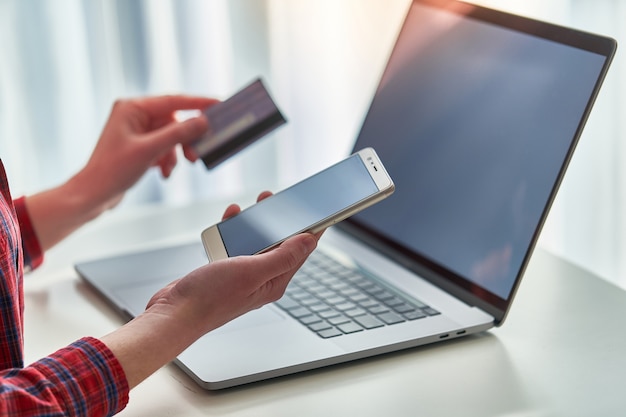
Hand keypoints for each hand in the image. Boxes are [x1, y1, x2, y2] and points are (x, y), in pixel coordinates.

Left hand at [77, 95, 216, 209]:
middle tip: (195, 156)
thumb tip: (203, 122)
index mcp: (131, 108)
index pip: (173, 101)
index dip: (198, 103)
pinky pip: (163, 147)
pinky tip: (162, 173)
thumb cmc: (112, 170)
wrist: (93, 195)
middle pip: (173, 121)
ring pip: (170, 137)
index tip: (217, 105)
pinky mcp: (139, 146)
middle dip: (184, 140)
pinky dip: (167, 160)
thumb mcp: (150, 150)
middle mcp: (134, 115)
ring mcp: (136, 131)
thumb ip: (178, 134)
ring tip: (171, 169)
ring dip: (175, 154)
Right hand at [101, 192, 321, 387]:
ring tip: (254, 205)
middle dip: (280, 221)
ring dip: (254, 223)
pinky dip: (233, 230)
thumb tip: (309, 241)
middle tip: (277, 200)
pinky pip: (235, 245)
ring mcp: (243, 275)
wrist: (174, 313)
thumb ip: (283, 256)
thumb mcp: (253, 272)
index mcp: (274, 282)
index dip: (311, 230)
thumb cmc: (211, 298)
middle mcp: (262, 279)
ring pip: (256, 241)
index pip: (301, 252)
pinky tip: (229, 221)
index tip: (317, 211)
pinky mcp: (225, 270)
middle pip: (279, 244)